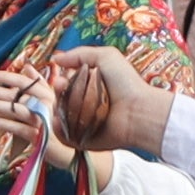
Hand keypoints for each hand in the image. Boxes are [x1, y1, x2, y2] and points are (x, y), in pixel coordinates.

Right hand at [49, 51, 173, 157]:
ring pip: (59, 116)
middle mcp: (86, 105)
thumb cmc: (126, 83)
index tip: (62, 78)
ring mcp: (83, 124)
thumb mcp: (106, 57)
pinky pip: (63, 136)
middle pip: (60, 99)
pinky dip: (58, 128)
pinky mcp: (83, 140)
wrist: (138, 111)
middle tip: (61, 85)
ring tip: (63, 102)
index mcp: (90, 88)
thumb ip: (80, 54)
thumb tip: (56, 58)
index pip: (66, 85)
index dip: (60, 81)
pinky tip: (59, 120)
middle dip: (57, 91)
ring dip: (56, 107)